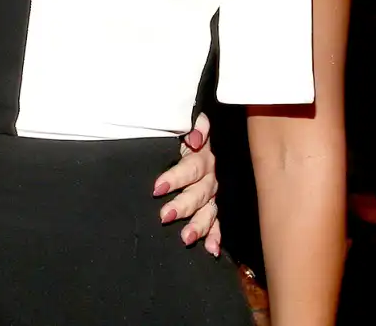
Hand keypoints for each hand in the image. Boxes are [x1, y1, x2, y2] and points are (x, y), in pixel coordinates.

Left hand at [153, 112, 221, 255]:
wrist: (199, 140)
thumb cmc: (187, 134)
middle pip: (199, 193)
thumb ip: (197, 127)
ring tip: (186, 239)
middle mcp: (211, 177)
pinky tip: (211, 250)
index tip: (157, 188)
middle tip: (164, 216)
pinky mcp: (214, 205)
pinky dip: (216, 237)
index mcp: (202, 157)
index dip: (175, 178)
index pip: (190, 169)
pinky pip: (218, 222)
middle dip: (183, 206)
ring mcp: (214, 193)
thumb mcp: (190, 125)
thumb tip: (196, 137)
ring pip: (209, 211)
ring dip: (198, 226)